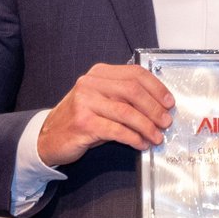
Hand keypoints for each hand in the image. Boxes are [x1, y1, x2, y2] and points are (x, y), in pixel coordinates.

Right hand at [36, 63, 174, 167]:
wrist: (49, 137)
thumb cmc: (81, 119)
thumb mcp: (101, 101)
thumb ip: (124, 98)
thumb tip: (158, 107)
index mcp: (99, 74)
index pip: (135, 74)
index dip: (156, 88)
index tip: (169, 102)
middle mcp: (91, 84)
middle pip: (133, 91)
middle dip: (155, 108)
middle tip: (166, 122)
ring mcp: (85, 102)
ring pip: (127, 112)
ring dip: (147, 126)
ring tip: (157, 136)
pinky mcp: (83, 123)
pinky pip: (117, 130)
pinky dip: (134, 138)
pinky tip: (141, 144)